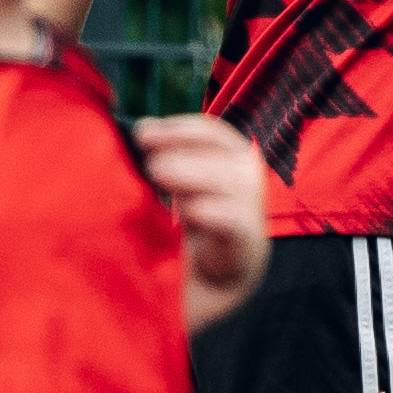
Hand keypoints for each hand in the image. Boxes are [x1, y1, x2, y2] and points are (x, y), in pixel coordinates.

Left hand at [137, 115, 270, 323]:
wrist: (223, 265)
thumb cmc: (201, 213)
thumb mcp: (187, 177)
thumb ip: (170, 153)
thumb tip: (142, 127)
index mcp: (234, 152)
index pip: (209, 130)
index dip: (176, 128)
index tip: (143, 132)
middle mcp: (247, 172)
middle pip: (215, 151)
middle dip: (179, 151)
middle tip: (148, 162)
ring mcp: (250, 203)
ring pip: (223, 180)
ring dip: (188, 175)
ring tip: (157, 175)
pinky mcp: (246, 234)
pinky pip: (230, 218)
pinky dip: (207, 211)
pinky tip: (186, 211)